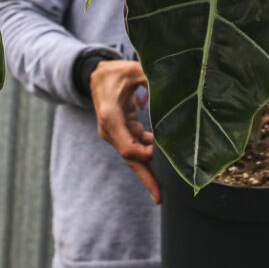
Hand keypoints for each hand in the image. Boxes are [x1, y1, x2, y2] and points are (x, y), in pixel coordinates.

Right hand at [90, 59, 160, 202]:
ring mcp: (116, 133)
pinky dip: (150, 154)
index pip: (127, 147)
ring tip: (165, 187)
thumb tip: (172, 82)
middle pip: (130, 159)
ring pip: (134, 156)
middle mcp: (111, 130)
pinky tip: (165, 160)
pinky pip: (137, 147)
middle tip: (160, 197)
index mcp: (111, 118)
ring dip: (150, 169)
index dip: (145, 155)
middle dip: (146, 178)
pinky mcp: (122, 131)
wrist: (96, 74)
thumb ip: (150, 77)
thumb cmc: (115, 72)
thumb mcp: (133, 70)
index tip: (161, 154)